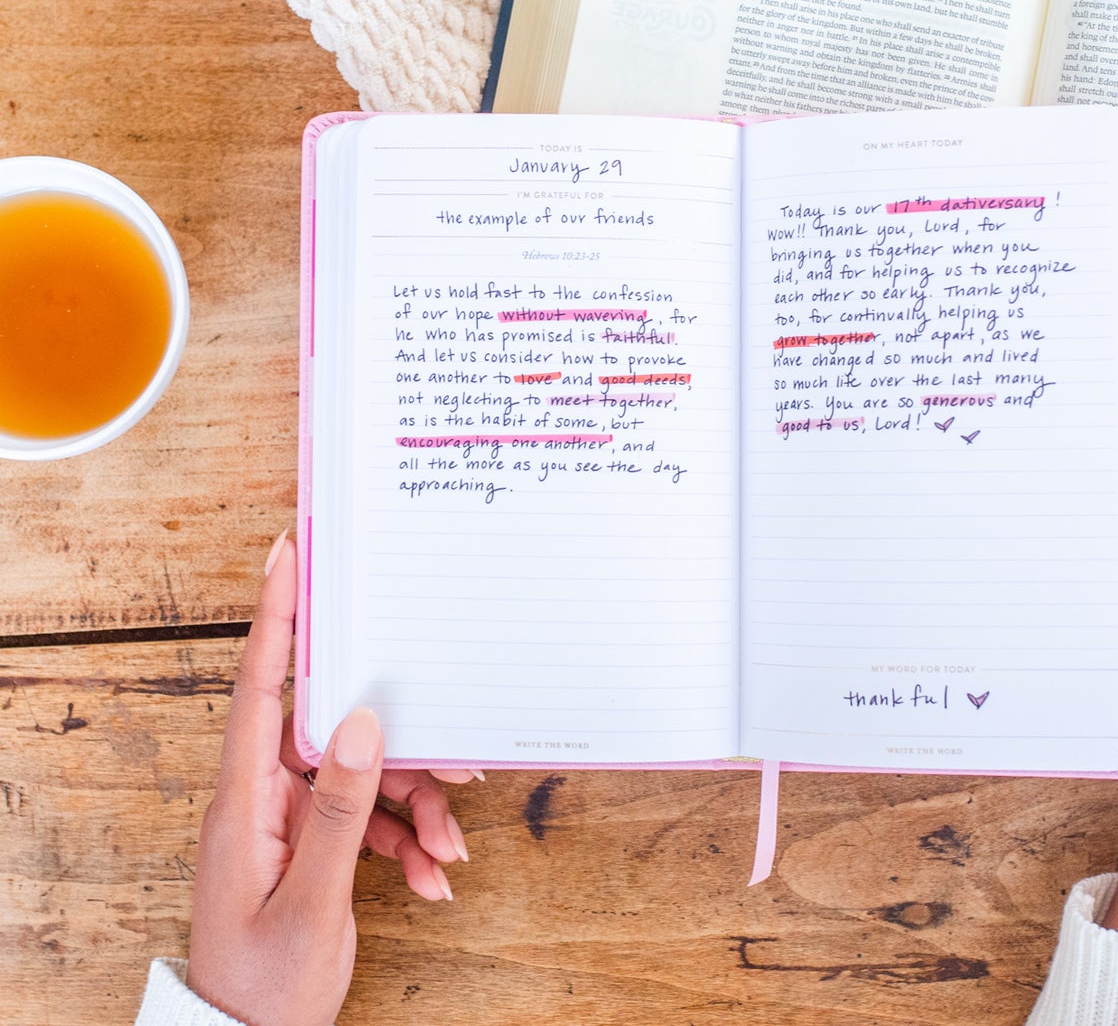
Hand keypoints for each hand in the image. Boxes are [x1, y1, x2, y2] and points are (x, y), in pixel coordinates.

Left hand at [187, 532, 473, 1025]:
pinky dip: (405, 840)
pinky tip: (430, 875)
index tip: (291, 550)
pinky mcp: (313, 838)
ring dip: (415, 809)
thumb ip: (338, 812)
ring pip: (366, 773)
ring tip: (447, 853)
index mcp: (246, 796)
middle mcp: (266, 792)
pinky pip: (369, 815)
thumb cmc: (263, 985)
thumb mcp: (310, 902)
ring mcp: (290, 814)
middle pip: (341, 732)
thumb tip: (364, 723)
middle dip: (403, 751)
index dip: (276, 612)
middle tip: (456, 763)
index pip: (260, 682)